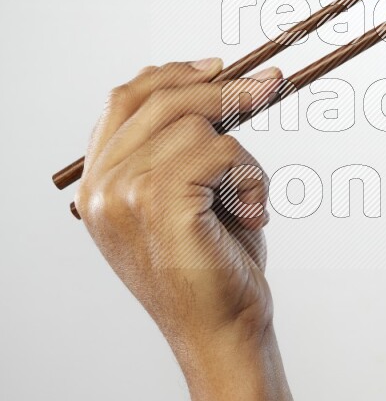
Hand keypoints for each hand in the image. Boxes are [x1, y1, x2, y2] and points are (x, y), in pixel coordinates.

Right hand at [75, 59, 282, 377]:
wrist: (222, 334)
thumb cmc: (214, 269)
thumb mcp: (190, 197)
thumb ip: (183, 147)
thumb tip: (222, 83)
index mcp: (97, 185)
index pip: (125, 101)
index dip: (173, 75)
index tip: (221, 67)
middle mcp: (100, 186)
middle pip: (162, 100)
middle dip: (225, 89)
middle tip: (273, 84)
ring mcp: (124, 192)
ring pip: (199, 125)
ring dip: (244, 159)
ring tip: (251, 202)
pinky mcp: (160, 200)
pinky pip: (223, 150)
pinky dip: (252, 177)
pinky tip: (253, 214)